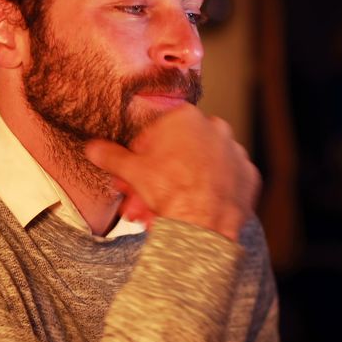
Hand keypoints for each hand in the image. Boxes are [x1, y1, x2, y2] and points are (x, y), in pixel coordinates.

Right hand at [85, 104, 259, 241]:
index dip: (141, 156)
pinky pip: (225, 180)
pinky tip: (197, 207)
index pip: (155, 133)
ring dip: (184, 182)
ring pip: (202, 165)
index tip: (136, 173)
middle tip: (147, 195)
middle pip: (179, 150)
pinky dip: (212, 191)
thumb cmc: (171, 192)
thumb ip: (111, 156)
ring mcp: (234, 151)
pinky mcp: (248, 174)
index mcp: (185, 118)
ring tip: (167, 209)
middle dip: (160, 174)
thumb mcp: (132, 171)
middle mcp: (214, 128)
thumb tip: (93, 149)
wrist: (204, 223)